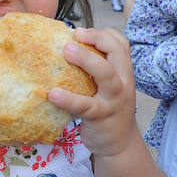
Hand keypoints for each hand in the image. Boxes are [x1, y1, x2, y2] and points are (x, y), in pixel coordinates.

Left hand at [48, 28, 136, 157]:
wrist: (119, 145)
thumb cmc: (107, 110)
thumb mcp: (109, 87)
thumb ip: (96, 70)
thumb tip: (65, 49)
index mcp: (123, 72)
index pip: (121, 44)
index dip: (103, 33)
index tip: (80, 31)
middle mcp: (122, 83)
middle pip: (118, 52)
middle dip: (97, 39)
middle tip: (74, 34)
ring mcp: (113, 100)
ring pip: (106, 74)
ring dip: (86, 59)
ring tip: (66, 51)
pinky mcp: (101, 117)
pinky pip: (85, 105)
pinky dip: (69, 98)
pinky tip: (53, 94)